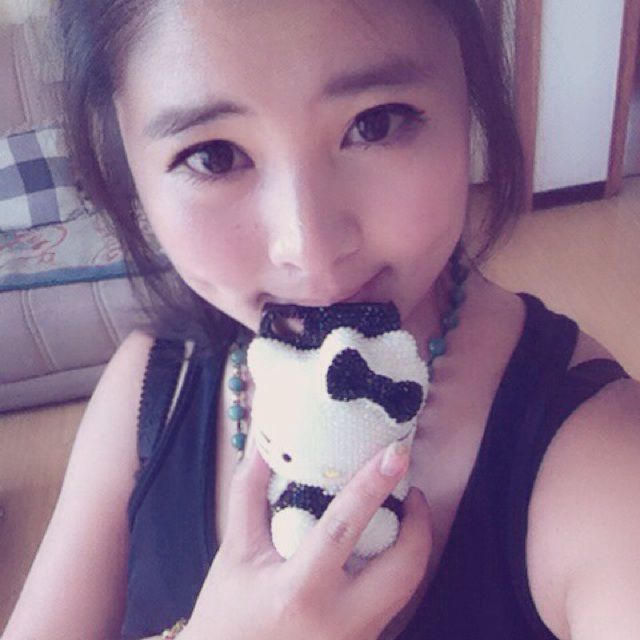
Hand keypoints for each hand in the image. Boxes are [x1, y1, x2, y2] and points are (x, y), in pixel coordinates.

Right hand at [182, 441, 431, 639]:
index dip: (373, 485)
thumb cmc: (227, 614)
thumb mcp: (235, 552)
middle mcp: (340, 622)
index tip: (395, 453)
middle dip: (419, 525)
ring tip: (401, 512)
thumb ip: (249, 494)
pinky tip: (383, 548)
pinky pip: (394, 604)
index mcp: (300, 592)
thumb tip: (262, 444)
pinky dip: (397, 570)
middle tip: (410, 490)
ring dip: (413, 546)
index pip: (344, 528)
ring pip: (408, 589)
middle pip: (404, 570)